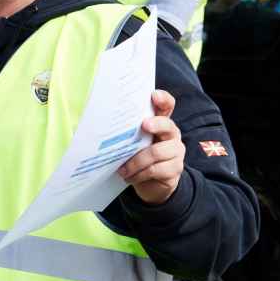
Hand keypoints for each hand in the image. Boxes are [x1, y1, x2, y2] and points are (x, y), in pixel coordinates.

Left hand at [118, 90, 183, 205]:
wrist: (151, 185)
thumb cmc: (138, 158)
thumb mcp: (133, 143)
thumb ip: (129, 133)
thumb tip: (103, 125)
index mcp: (161, 123)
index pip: (167, 106)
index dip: (163, 99)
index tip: (154, 95)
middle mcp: (171, 135)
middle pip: (167, 125)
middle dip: (156, 124)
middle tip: (144, 126)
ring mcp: (176, 152)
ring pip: (156, 152)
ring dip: (136, 162)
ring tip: (122, 169)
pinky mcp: (175, 169)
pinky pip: (155, 169)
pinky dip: (139, 174)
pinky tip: (129, 177)